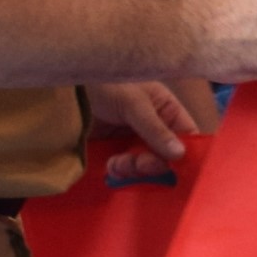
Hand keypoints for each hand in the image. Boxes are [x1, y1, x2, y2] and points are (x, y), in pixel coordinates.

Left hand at [84, 77, 210, 161]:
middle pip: (167, 157)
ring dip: (134, 170)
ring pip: (146, 166)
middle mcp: (155, 128)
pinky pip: (126, 169)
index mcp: (167, 111)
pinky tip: (110, 165)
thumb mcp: (134, 103)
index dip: (186, 154)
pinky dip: (120, 172)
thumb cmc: (106, 84)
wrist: (68, 87)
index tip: (176, 167)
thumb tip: (180, 154)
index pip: (187, 136)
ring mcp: (134, 140)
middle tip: (140, 164)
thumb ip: (156, 129)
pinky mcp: (115, 149)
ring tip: (118, 163)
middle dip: (154, 164)